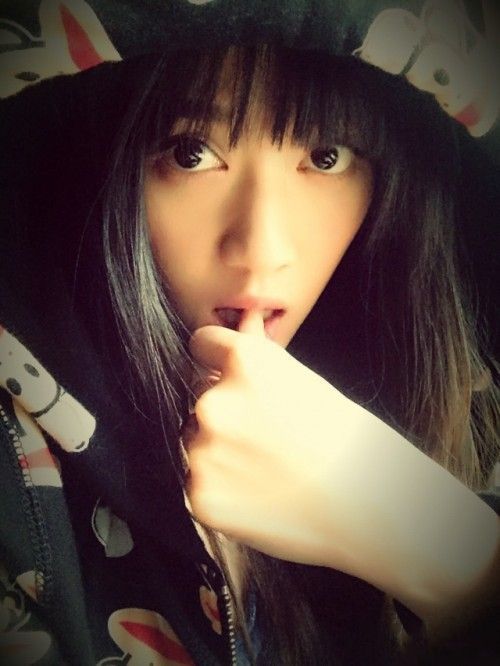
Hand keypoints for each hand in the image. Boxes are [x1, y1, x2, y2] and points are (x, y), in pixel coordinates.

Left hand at [183, 314, 499, 636]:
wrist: (367, 505)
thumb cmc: (345, 440)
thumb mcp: (302, 382)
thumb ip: (259, 352)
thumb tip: (244, 319)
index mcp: (243, 363)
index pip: (201, 344)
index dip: (215, 361)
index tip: (228, 376)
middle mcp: (214, 402)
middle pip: (199, 396)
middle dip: (223, 412)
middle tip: (265, 437)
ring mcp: (203, 452)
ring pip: (196, 442)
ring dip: (219, 452)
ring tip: (266, 468)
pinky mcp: (200, 495)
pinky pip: (198, 483)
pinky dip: (221, 488)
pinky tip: (258, 494)